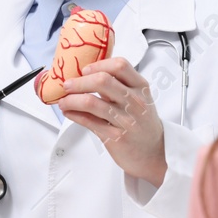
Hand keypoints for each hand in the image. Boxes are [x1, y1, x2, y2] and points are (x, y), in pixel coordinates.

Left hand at [59, 58, 165, 186]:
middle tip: (66, 85)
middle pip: (102, 81)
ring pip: (91, 102)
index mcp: (141, 87)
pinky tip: (68, 112)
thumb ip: (117, 86)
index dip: (98, 65)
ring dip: (71, 100)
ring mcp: (126, 120)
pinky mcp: (115, 137)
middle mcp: (135, 102)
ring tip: (63, 101)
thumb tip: (86, 75)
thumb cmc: (142, 123)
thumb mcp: (138, 99)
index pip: (120, 66)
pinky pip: (88, 122)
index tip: (85, 69)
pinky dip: (74, 115)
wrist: (154, 153)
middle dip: (78, 82)